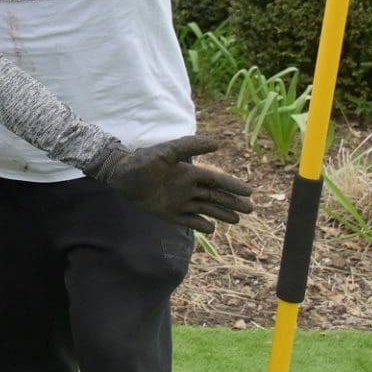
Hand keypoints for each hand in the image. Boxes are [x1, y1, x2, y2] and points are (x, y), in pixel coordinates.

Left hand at [91, 135, 254, 232]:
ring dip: (222, 214)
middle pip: (216, 196)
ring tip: (238, 221)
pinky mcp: (169, 213)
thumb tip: (218, 143)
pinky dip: (200, 224)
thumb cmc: (143, 161)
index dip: (233, 186)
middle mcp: (188, 188)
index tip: (250, 192)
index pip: (217, 181)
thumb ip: (191, 146)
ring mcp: (179, 201)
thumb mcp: (168, 151)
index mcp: (190, 173)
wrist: (120, 174)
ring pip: (206, 209)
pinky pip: (189, 220)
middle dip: (233, 203)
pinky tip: (212, 229)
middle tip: (251, 209)